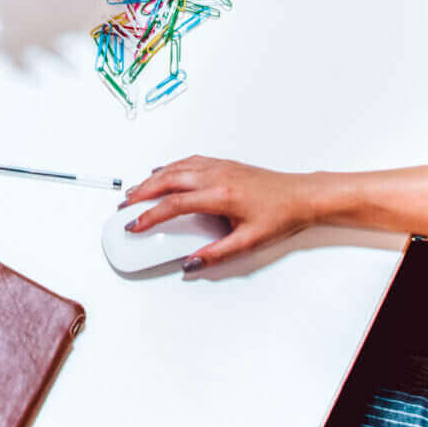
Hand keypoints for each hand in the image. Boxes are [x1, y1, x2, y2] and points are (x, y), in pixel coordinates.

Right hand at [121, 157, 318, 269]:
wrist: (301, 196)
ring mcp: (219, 167)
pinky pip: (189, 162)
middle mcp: (215, 176)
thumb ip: (215, 254)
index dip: (150, 217)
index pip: (174, 205)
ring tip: (136, 191)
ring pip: (176, 168)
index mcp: (219, 195)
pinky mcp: (224, 164)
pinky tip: (163, 172)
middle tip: (125, 206)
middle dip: (142, 193)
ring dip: (152, 179)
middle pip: (167, 180)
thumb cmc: (280, 215)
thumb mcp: (248, 241)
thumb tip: (190, 264)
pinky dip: (170, 167)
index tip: (134, 226)